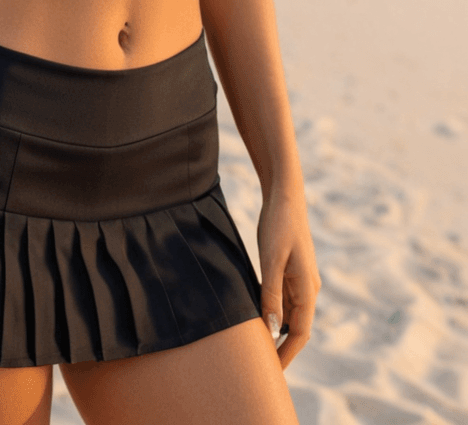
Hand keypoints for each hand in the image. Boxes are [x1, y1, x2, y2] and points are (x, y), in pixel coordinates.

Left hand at [256, 185, 321, 368]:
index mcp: (308, 288)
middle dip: (282, 347)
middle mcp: (308, 288)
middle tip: (262, 365)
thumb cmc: (278, 224)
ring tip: (257, 347)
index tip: (273, 371)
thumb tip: (273, 329)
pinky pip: (284, 300)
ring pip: (290, 314)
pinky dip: (274, 312)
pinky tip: (258, 318)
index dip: (287, 353)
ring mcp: (300, 279)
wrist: (284, 195)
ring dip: (277, 331)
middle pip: (297, 327)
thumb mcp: (271, 259)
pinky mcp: (291, 270)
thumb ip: (271, 294)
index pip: (301, 332)